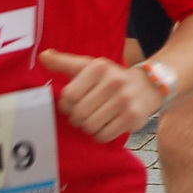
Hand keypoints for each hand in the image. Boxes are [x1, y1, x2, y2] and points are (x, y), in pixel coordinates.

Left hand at [39, 50, 163, 142]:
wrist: (148, 85)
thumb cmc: (111, 78)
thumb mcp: (89, 66)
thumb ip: (64, 62)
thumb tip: (43, 56)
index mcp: (99, 67)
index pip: (68, 95)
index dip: (68, 104)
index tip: (75, 102)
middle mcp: (113, 82)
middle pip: (79, 114)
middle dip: (78, 117)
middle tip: (86, 113)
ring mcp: (125, 100)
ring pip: (90, 127)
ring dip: (90, 127)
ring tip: (97, 118)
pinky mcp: (133, 117)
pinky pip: (104, 136)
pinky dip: (102, 135)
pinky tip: (108, 124)